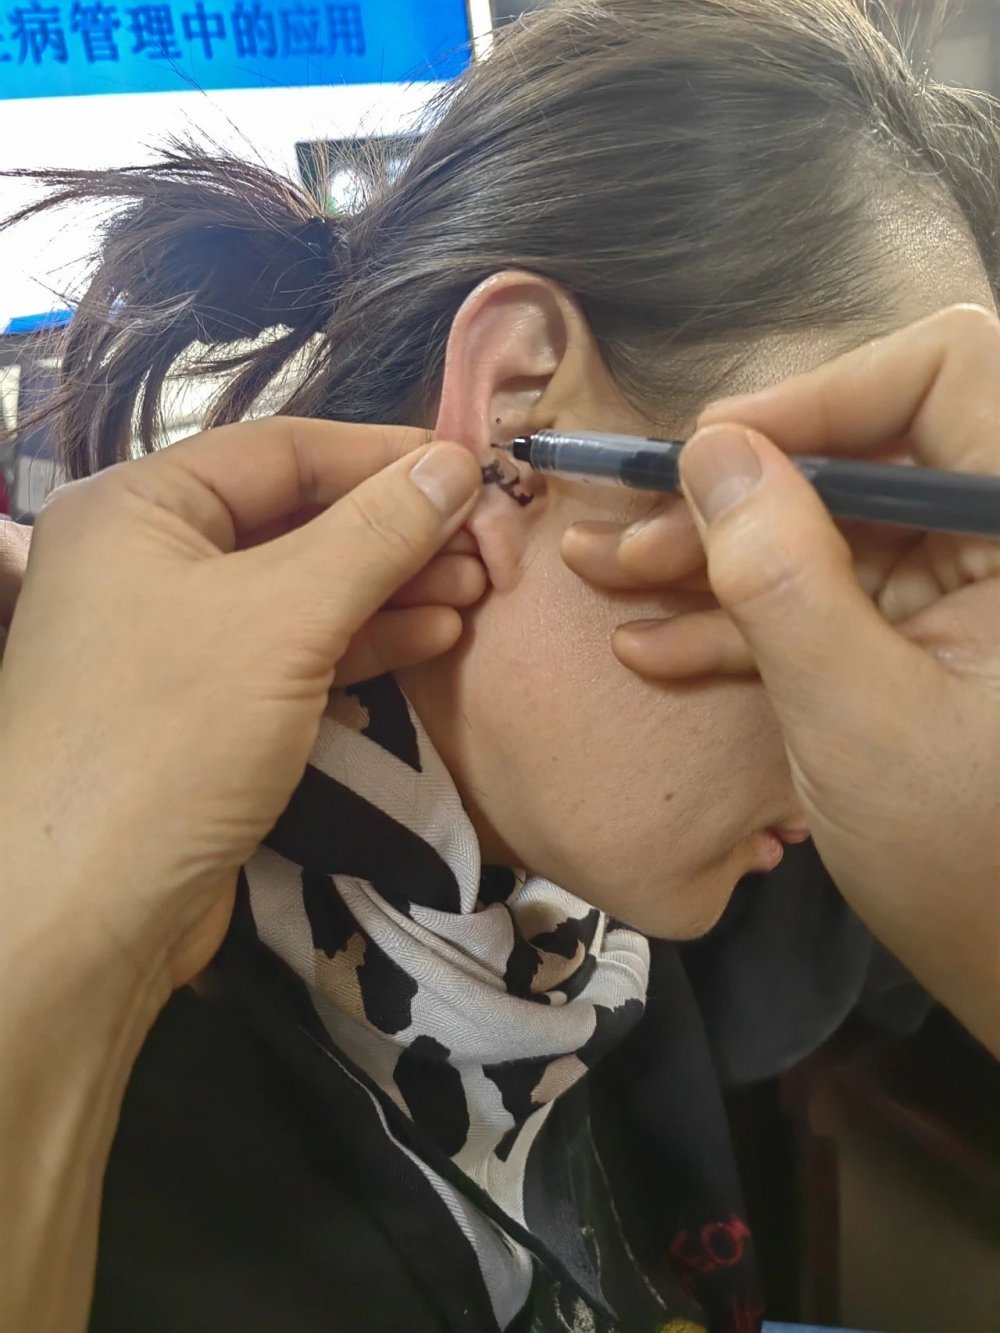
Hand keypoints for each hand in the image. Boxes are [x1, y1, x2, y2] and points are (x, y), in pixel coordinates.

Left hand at [0, 418, 481, 1001]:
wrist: (85, 916)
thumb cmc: (172, 736)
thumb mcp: (284, 617)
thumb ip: (375, 533)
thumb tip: (456, 462)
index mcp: (138, 508)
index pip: (279, 450)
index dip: (381, 455)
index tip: (472, 469)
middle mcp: (149, 562)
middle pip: (294, 519)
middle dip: (394, 531)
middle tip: (486, 542)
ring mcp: (175, 640)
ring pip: (301, 590)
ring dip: (391, 588)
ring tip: (478, 590)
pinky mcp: (204, 710)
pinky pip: (294, 653)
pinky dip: (363, 643)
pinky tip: (434, 635)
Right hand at [564, 304, 999, 1052]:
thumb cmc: (967, 862)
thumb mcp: (855, 716)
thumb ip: (784, 576)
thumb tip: (715, 447)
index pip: (947, 373)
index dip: (824, 395)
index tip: (717, 455)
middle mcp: (998, 541)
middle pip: (862, 454)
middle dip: (734, 496)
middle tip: (623, 531)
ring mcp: (960, 594)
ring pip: (827, 529)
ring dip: (714, 556)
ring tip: (602, 574)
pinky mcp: (921, 641)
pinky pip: (827, 599)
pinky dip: (743, 621)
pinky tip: (652, 649)